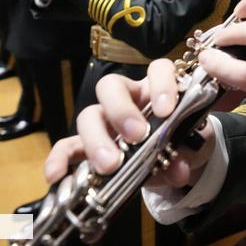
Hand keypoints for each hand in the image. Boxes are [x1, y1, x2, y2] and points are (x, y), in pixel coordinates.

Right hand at [43, 60, 215, 187]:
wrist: (174, 162)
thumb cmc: (182, 142)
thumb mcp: (189, 148)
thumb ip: (185, 155)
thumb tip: (179, 171)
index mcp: (156, 90)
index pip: (158, 70)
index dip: (162, 84)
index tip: (166, 111)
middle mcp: (127, 99)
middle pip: (111, 86)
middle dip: (121, 110)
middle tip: (136, 136)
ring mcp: (104, 121)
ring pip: (89, 115)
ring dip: (97, 139)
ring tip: (109, 166)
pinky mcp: (87, 146)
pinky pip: (67, 147)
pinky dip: (60, 159)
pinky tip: (56, 175)